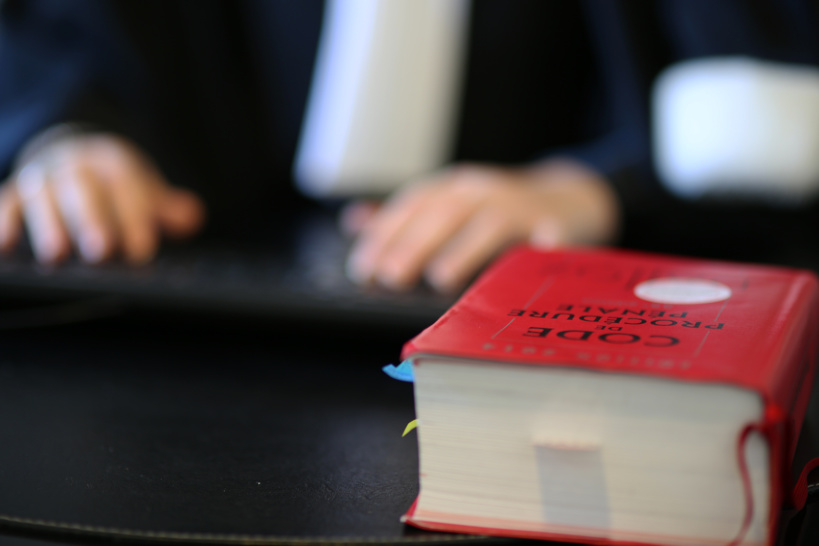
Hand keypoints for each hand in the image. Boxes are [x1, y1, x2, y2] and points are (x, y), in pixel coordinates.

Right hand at [0, 132, 204, 263]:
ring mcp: (43, 178)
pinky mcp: (15, 193)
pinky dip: (4, 222)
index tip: (142, 251)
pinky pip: (7, 204)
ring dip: (48, 226)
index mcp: (114, 163)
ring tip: (56, 255)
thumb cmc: (115, 186)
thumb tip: (192, 217)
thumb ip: (168, 208)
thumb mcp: (146, 191)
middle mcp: (76, 166)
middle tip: (101, 252)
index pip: (127, 187)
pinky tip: (4, 247)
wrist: (72, 156)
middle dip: (92, 220)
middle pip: (84, 190)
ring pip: (42, 197)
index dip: (135, 217)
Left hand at [343, 159, 619, 292]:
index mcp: (454, 189)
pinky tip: (524, 266)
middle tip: (390, 277)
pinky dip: (538, 249)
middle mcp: (483, 192)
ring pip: (489, 223)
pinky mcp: (557, 223)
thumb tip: (354, 221)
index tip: (362, 269)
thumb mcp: (452, 205)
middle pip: (444, 213)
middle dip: (413, 244)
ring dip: (463, 249)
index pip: (412, 207)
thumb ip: (407, 217)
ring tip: (439, 277)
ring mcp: (521, 206)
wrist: (571, 197)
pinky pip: (547, 236)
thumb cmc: (501, 211)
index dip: (384, 236)